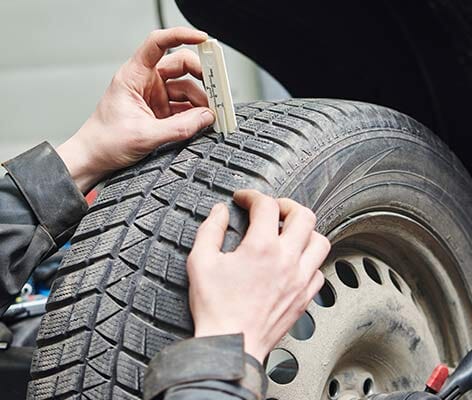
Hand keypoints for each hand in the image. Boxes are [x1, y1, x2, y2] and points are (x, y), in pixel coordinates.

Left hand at [57, 27, 214, 192]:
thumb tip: (207, 117)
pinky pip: (184, 108)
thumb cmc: (104, 141)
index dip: (181, 36)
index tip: (203, 40)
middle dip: (201, 76)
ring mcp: (155, 98)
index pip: (158, 44)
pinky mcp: (160, 113)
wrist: (95, 160)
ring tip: (213, 114)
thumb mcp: (145, 135)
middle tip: (218, 88)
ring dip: (201, 101)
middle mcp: (146, 83)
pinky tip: (204, 121)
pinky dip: (196, 114)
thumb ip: (179, 127)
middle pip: (180, 66)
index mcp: (134, 76)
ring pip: (186, 90)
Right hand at [187, 190, 330, 362]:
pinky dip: (309, 260)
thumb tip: (219, 212)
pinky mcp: (304, 298)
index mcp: (261, 248)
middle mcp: (286, 260)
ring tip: (289, 233)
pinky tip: (294, 262)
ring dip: (305, 231)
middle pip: (303, 216)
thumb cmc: (217, 308)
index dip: (252, 196)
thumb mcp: (200, 261)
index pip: (266, 205)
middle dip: (286, 205)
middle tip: (272, 209)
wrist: (231, 345)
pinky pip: (319, 271)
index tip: (244, 200)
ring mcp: (299, 280)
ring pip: (320, 242)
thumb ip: (210, 230)